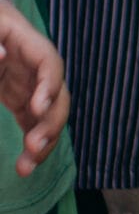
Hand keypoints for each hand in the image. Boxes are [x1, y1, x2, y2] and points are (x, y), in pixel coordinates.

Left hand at [0, 0, 67, 176]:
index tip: (37, 108)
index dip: (49, 85)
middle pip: (58, 95)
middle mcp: (38, 68)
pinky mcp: (22, 100)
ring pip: (50, 115)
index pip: (50, 63)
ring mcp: (32, 85)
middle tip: (34, 147)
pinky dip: (34, 144)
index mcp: (29, 44)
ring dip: (44, 142)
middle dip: (51, 123)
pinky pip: (34, 123)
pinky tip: (26, 166)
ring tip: (27, 168)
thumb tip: (1, 56)